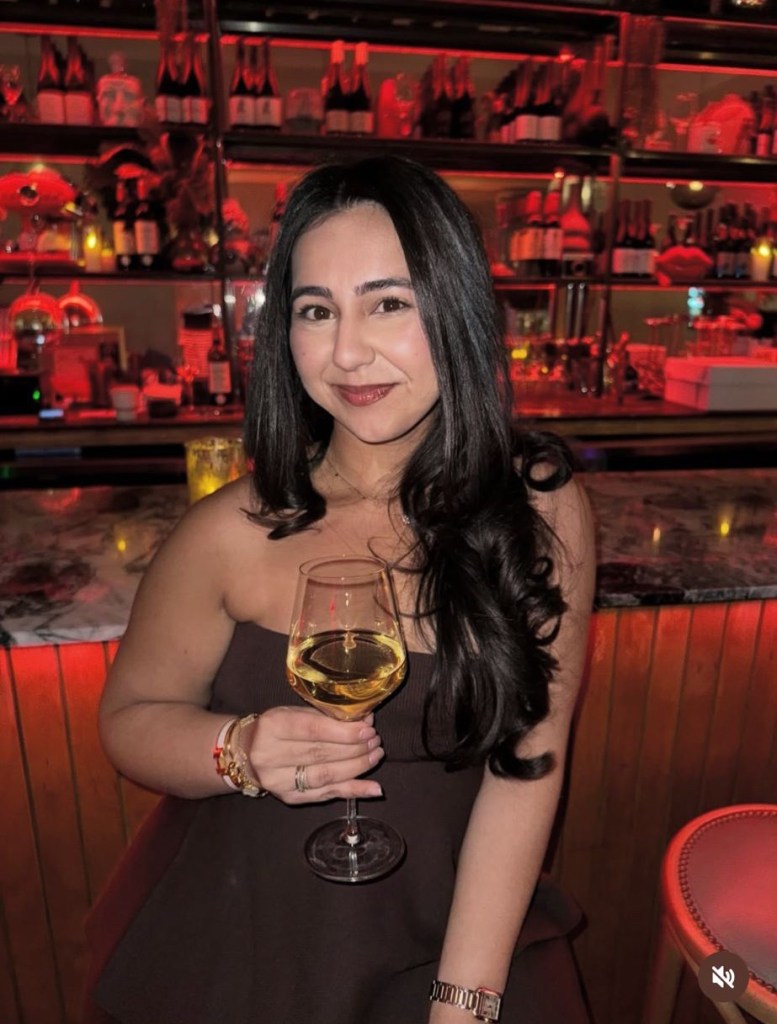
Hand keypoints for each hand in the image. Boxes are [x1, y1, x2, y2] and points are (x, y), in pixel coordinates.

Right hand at [241, 707, 384, 803]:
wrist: (246, 752)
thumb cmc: (276, 727)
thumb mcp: (294, 712)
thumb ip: (326, 717)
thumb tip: (365, 722)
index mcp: (272, 726)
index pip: (313, 730)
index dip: (343, 732)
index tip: (367, 729)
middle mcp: (271, 756)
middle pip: (321, 754)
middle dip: (355, 748)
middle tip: (375, 741)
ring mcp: (279, 781)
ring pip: (326, 776)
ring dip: (357, 767)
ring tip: (376, 755)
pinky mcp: (290, 798)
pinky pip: (327, 795)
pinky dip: (354, 791)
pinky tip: (374, 788)